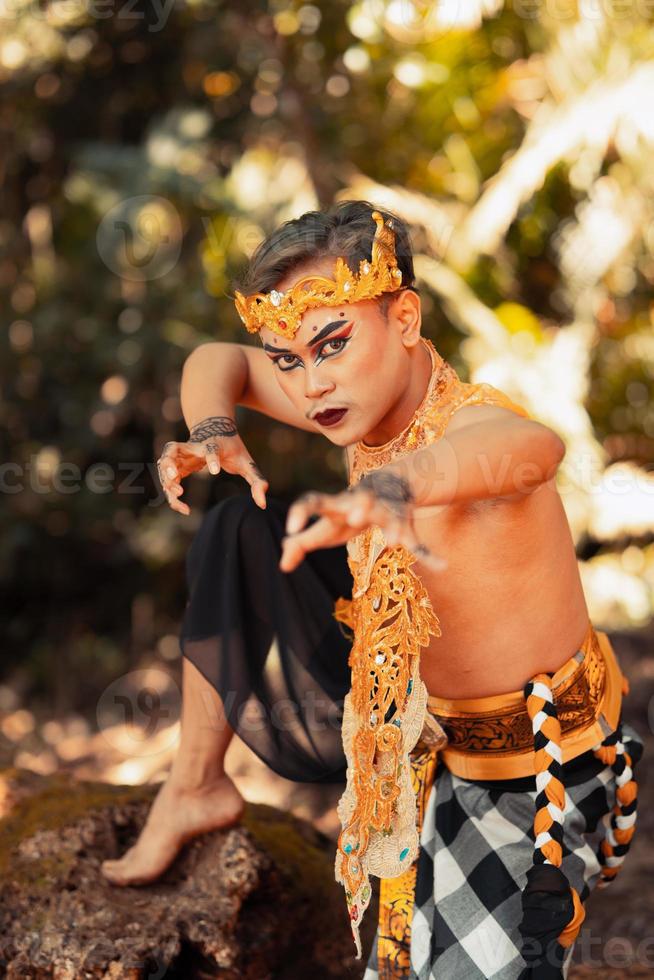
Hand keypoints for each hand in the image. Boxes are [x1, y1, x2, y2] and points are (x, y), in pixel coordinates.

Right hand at [156, 415, 268, 515]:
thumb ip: (257, 482)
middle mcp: (193, 447)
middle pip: (174, 449)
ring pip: (165, 461)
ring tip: (178, 495)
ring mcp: (182, 454)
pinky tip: (182, 507)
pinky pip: (166, 475)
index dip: (212, 458)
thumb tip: (262, 504)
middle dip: (171, 463)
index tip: (215, 471)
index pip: (211, 449)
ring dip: (166, 477)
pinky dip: (169, 490)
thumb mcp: (247, 463)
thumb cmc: (232, 448)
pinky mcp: (177, 463)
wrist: (215, 428)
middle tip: (176, 479)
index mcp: (213, 445)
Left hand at [279, 472, 447, 573]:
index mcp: (338, 503)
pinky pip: (418, 539)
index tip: (290, 530)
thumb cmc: (350, 510)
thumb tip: (283, 565)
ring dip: (395, 526)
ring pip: (393, 515)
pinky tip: (442, 566)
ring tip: (394, 542)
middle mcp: (363, 501)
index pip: (316, 501)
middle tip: (353, 517)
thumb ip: (303, 543)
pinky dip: (429, 553)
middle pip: (361, 499)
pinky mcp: (407, 521)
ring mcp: (388, 510)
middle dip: (360, 506)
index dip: (303, 512)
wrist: (391, 483)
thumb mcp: (327, 525)